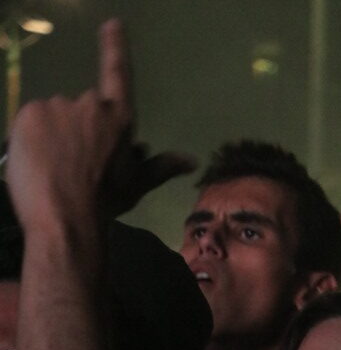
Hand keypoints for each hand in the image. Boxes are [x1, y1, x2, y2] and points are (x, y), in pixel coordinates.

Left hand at [6, 19, 194, 228]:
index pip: (117, 74)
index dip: (115, 47)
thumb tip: (192, 161)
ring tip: (54, 169)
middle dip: (77, 132)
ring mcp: (59, 107)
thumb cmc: (106, 202)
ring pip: (53, 118)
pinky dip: (33, 140)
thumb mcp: (136, 186)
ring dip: (53, 137)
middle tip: (74, 166)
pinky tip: (38, 163)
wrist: (67, 217)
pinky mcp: (31, 114)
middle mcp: (90, 105)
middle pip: (80, 112)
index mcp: (119, 119)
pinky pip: (31, 124)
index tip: (112, 24)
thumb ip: (161, 167)